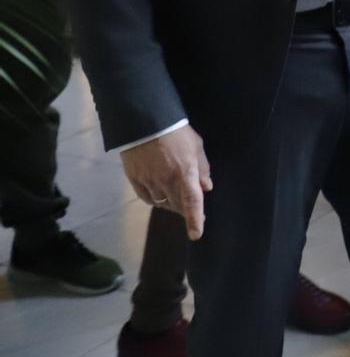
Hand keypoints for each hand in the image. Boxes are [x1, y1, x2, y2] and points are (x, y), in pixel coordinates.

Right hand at [121, 124, 212, 239]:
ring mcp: (149, 181)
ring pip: (162, 203)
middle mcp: (166, 181)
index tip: (196, 234)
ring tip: (178, 201)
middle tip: (193, 213)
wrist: (144, 122)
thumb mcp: (197, 146)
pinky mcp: (135, 179)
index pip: (192, 202)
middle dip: (186, 211)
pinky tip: (160, 197)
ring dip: (172, 205)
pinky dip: (155, 200)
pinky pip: (147, 197)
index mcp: (185, 172)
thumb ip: (202, 168)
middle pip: (177, 205)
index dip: (194, 219)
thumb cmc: (176, 131)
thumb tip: (206, 187)